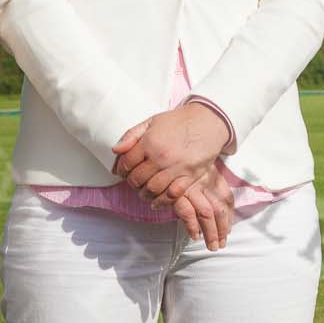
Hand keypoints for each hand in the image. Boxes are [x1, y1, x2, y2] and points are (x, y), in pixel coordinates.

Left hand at [112, 102, 230, 203]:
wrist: (208, 121)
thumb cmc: (179, 121)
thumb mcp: (151, 121)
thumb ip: (131, 135)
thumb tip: (115, 150)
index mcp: (149, 141)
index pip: (126, 163)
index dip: (121, 170)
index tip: (124, 172)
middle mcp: (161, 156)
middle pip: (137, 179)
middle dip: (132, 183)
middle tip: (135, 182)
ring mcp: (176, 167)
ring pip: (152, 190)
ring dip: (145, 194)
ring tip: (144, 192)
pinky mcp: (190, 175)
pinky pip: (172, 195)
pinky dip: (162, 201)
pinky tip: (157, 202)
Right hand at [158, 163, 235, 250]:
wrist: (153, 156)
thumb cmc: (172, 162)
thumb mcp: (192, 168)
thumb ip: (203, 181)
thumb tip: (213, 204)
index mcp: (210, 173)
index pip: (226, 197)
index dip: (230, 215)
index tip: (228, 229)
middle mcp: (203, 180)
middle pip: (220, 208)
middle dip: (222, 229)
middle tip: (221, 244)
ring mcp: (190, 186)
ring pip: (207, 213)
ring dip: (211, 233)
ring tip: (212, 246)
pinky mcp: (176, 193)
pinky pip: (188, 213)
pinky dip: (192, 226)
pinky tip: (194, 236)